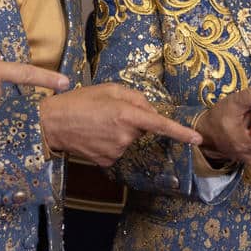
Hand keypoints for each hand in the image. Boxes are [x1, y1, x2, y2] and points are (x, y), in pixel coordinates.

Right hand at [39, 82, 202, 166]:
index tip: (198, 140)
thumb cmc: (79, 102)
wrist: (52, 124)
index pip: (160, 124)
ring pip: (129, 140)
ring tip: (97, 123)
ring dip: (119, 132)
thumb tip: (150, 111)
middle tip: (108, 112)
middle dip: (131, 121)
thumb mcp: (109, 89)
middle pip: (141, 129)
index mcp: (126, 114)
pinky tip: (94, 136)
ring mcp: (116, 151)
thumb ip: (135, 97)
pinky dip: (109, 143)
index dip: (181, 133)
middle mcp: (124, 135)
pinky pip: (118, 150)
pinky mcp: (108, 161)